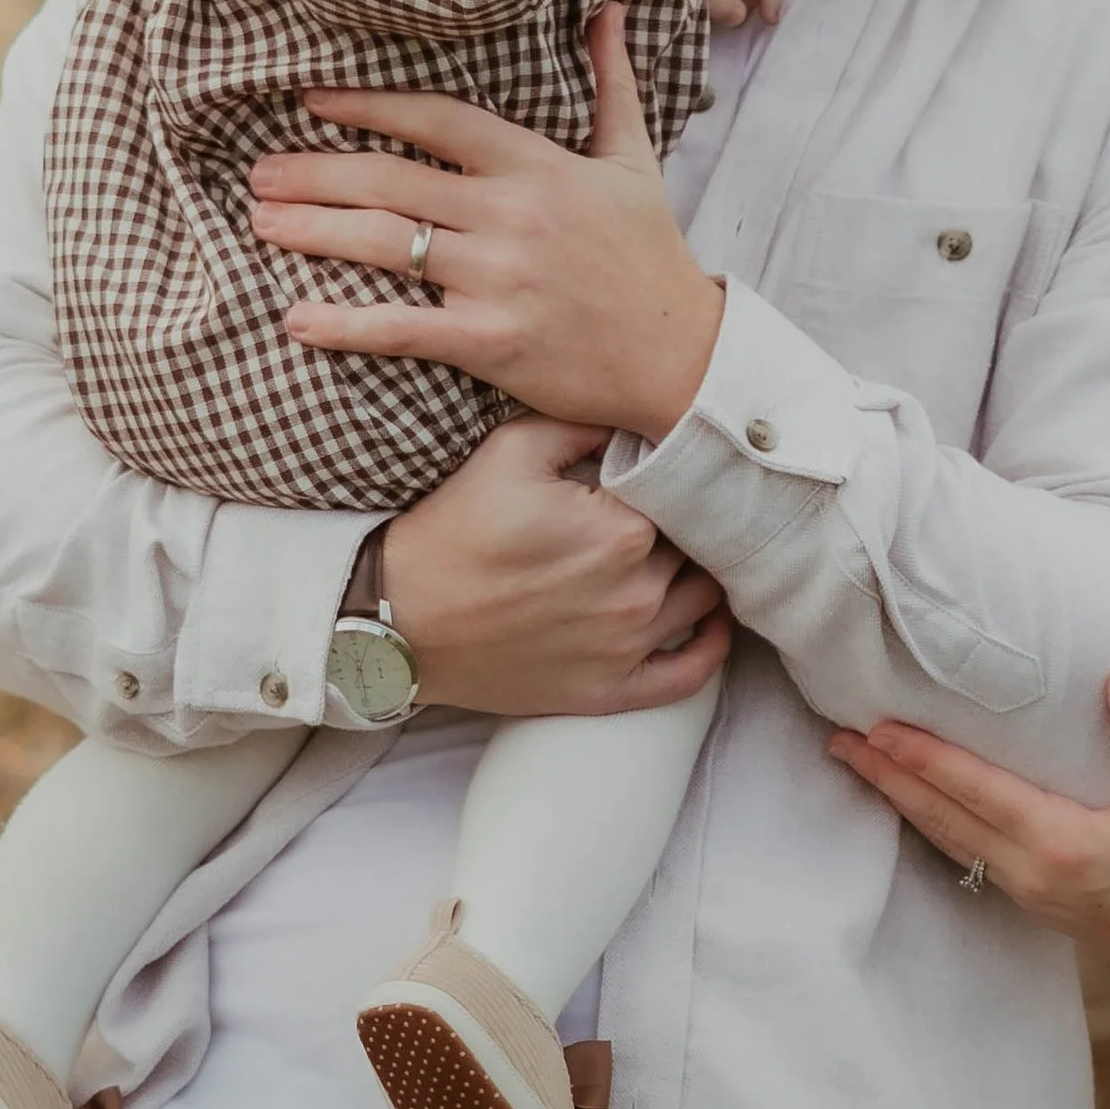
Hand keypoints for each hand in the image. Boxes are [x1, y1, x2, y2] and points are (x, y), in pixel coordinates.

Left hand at [251, 6, 726, 442]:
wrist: (683, 355)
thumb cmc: (651, 254)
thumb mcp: (634, 159)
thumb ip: (612, 80)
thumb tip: (606, 5)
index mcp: (539, 165)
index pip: (438, 120)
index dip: (370, 105)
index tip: (311, 99)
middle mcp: (513, 215)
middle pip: (393, 181)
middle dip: (317, 173)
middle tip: (260, 171)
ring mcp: (500, 280)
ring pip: (387, 246)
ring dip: (314, 231)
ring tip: (261, 222)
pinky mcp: (493, 342)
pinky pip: (404, 329)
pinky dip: (346, 325)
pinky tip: (296, 318)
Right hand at [379, 410, 732, 713]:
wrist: (399, 617)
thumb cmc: (453, 528)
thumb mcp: (512, 447)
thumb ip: (585, 422)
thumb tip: (635, 416)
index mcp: (623, 529)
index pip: (683, 491)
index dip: (672, 476)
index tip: (659, 467)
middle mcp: (637, 592)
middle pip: (697, 546)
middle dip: (685, 522)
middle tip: (665, 505)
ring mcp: (626, 649)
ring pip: (704, 602)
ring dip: (700, 574)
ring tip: (684, 550)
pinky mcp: (608, 692)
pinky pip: (687, 677)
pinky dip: (710, 648)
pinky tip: (710, 621)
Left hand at [827, 669, 1109, 1019]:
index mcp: (1062, 843)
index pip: (974, 790)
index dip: (922, 757)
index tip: (876, 728)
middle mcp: (1032, 872)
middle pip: (942, 818)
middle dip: (888, 778)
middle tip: (838, 741)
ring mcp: (1030, 893)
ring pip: (949, 842)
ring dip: (903, 802)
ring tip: (862, 767)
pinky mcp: (1037, 903)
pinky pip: (969, 857)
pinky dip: (935, 826)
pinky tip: (921, 806)